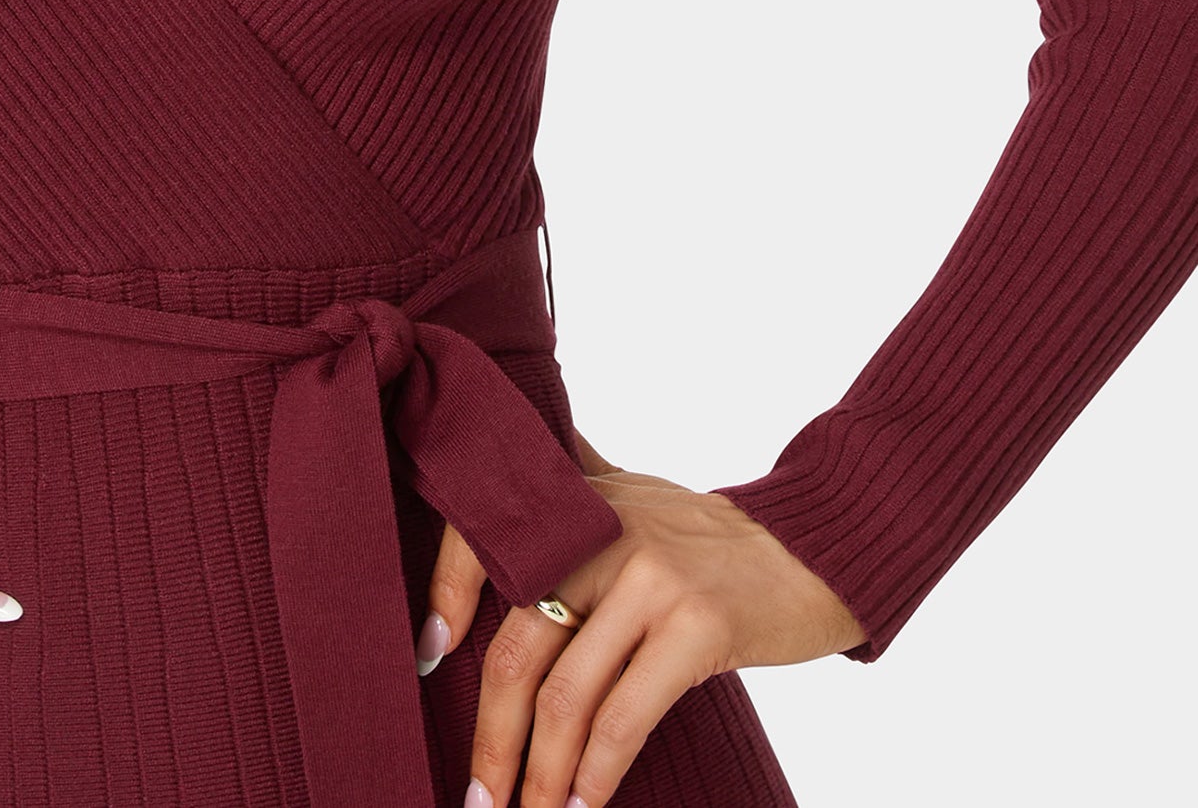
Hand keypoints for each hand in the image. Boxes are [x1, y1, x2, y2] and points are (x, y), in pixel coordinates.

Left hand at [419, 429, 866, 806]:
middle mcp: (605, 533)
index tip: (428, 656)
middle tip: (478, 795)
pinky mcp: (697, 626)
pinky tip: (584, 806)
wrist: (812, 550)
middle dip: (492, 735)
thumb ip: (574, 487)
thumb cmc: (711, 536)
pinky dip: (595, 774)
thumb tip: (505, 468)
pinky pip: (624, 716)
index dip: (447, 594)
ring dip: (540, 775)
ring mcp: (651, 579)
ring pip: (566, 694)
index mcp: (579, 502)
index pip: (486, 537)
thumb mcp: (632, 493)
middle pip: (518, 645)